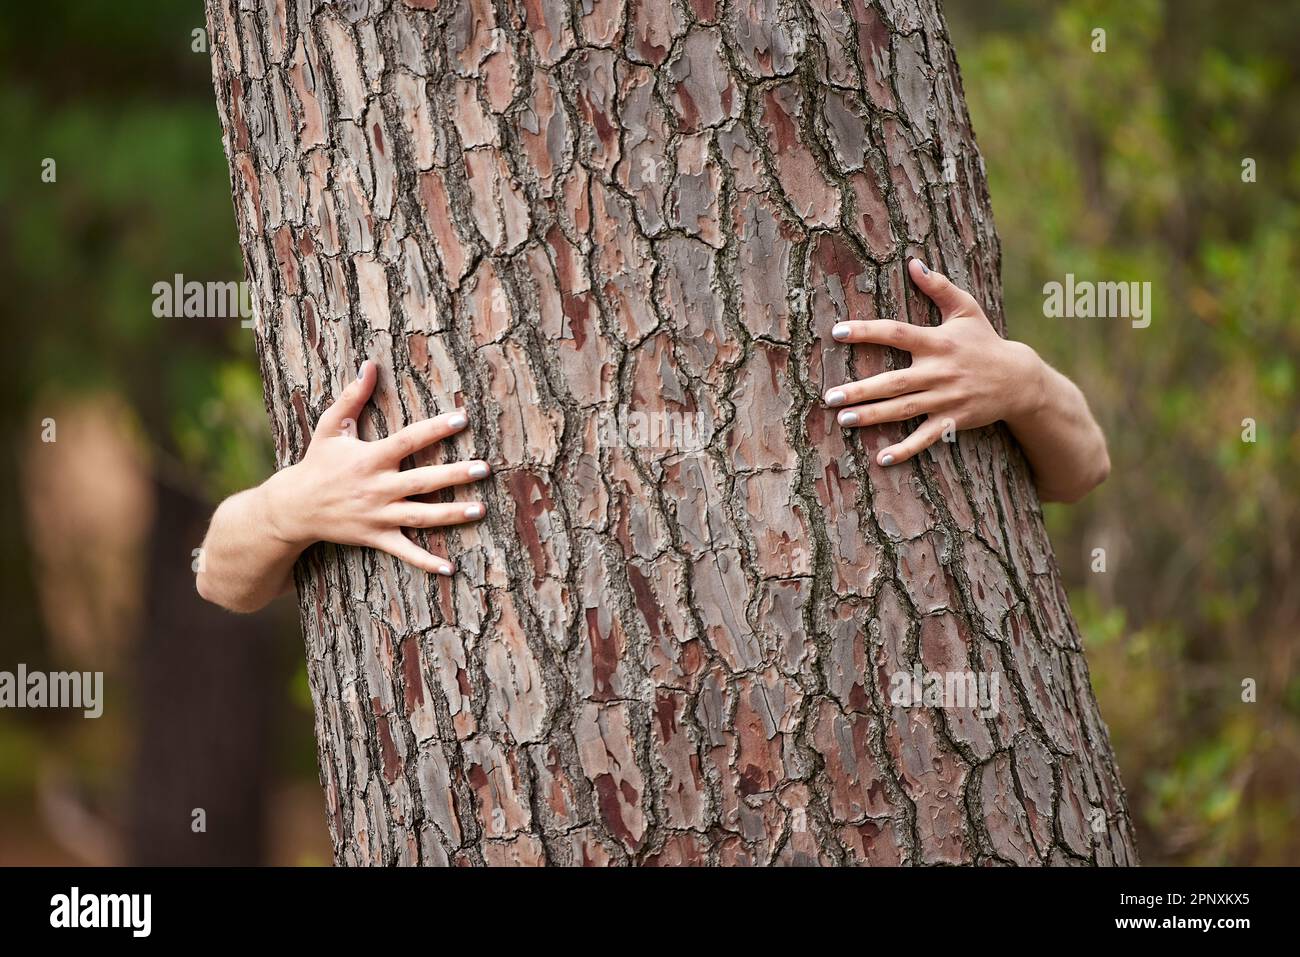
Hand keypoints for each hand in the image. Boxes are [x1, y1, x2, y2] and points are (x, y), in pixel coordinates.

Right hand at [262, 360, 488, 575]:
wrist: (292, 508)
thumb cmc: (316, 463)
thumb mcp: (329, 427)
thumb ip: (351, 396)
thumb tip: (369, 364)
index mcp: (370, 458)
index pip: (408, 440)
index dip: (435, 429)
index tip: (462, 418)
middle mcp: (377, 487)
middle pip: (423, 481)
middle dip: (455, 475)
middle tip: (485, 468)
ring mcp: (377, 515)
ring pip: (421, 516)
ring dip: (452, 515)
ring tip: (481, 509)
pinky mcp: (375, 537)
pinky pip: (404, 552)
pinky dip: (426, 562)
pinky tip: (451, 568)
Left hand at [823, 258, 1044, 466]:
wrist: (1019, 379)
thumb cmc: (984, 340)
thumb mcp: (966, 308)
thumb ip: (938, 286)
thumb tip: (913, 262)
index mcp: (937, 342)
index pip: (896, 333)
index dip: (867, 331)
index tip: (837, 332)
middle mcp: (939, 371)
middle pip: (893, 381)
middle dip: (860, 390)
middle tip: (830, 396)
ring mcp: (946, 398)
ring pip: (903, 409)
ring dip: (872, 416)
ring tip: (843, 419)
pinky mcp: (953, 420)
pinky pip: (926, 438)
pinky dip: (906, 449)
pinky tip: (882, 459)